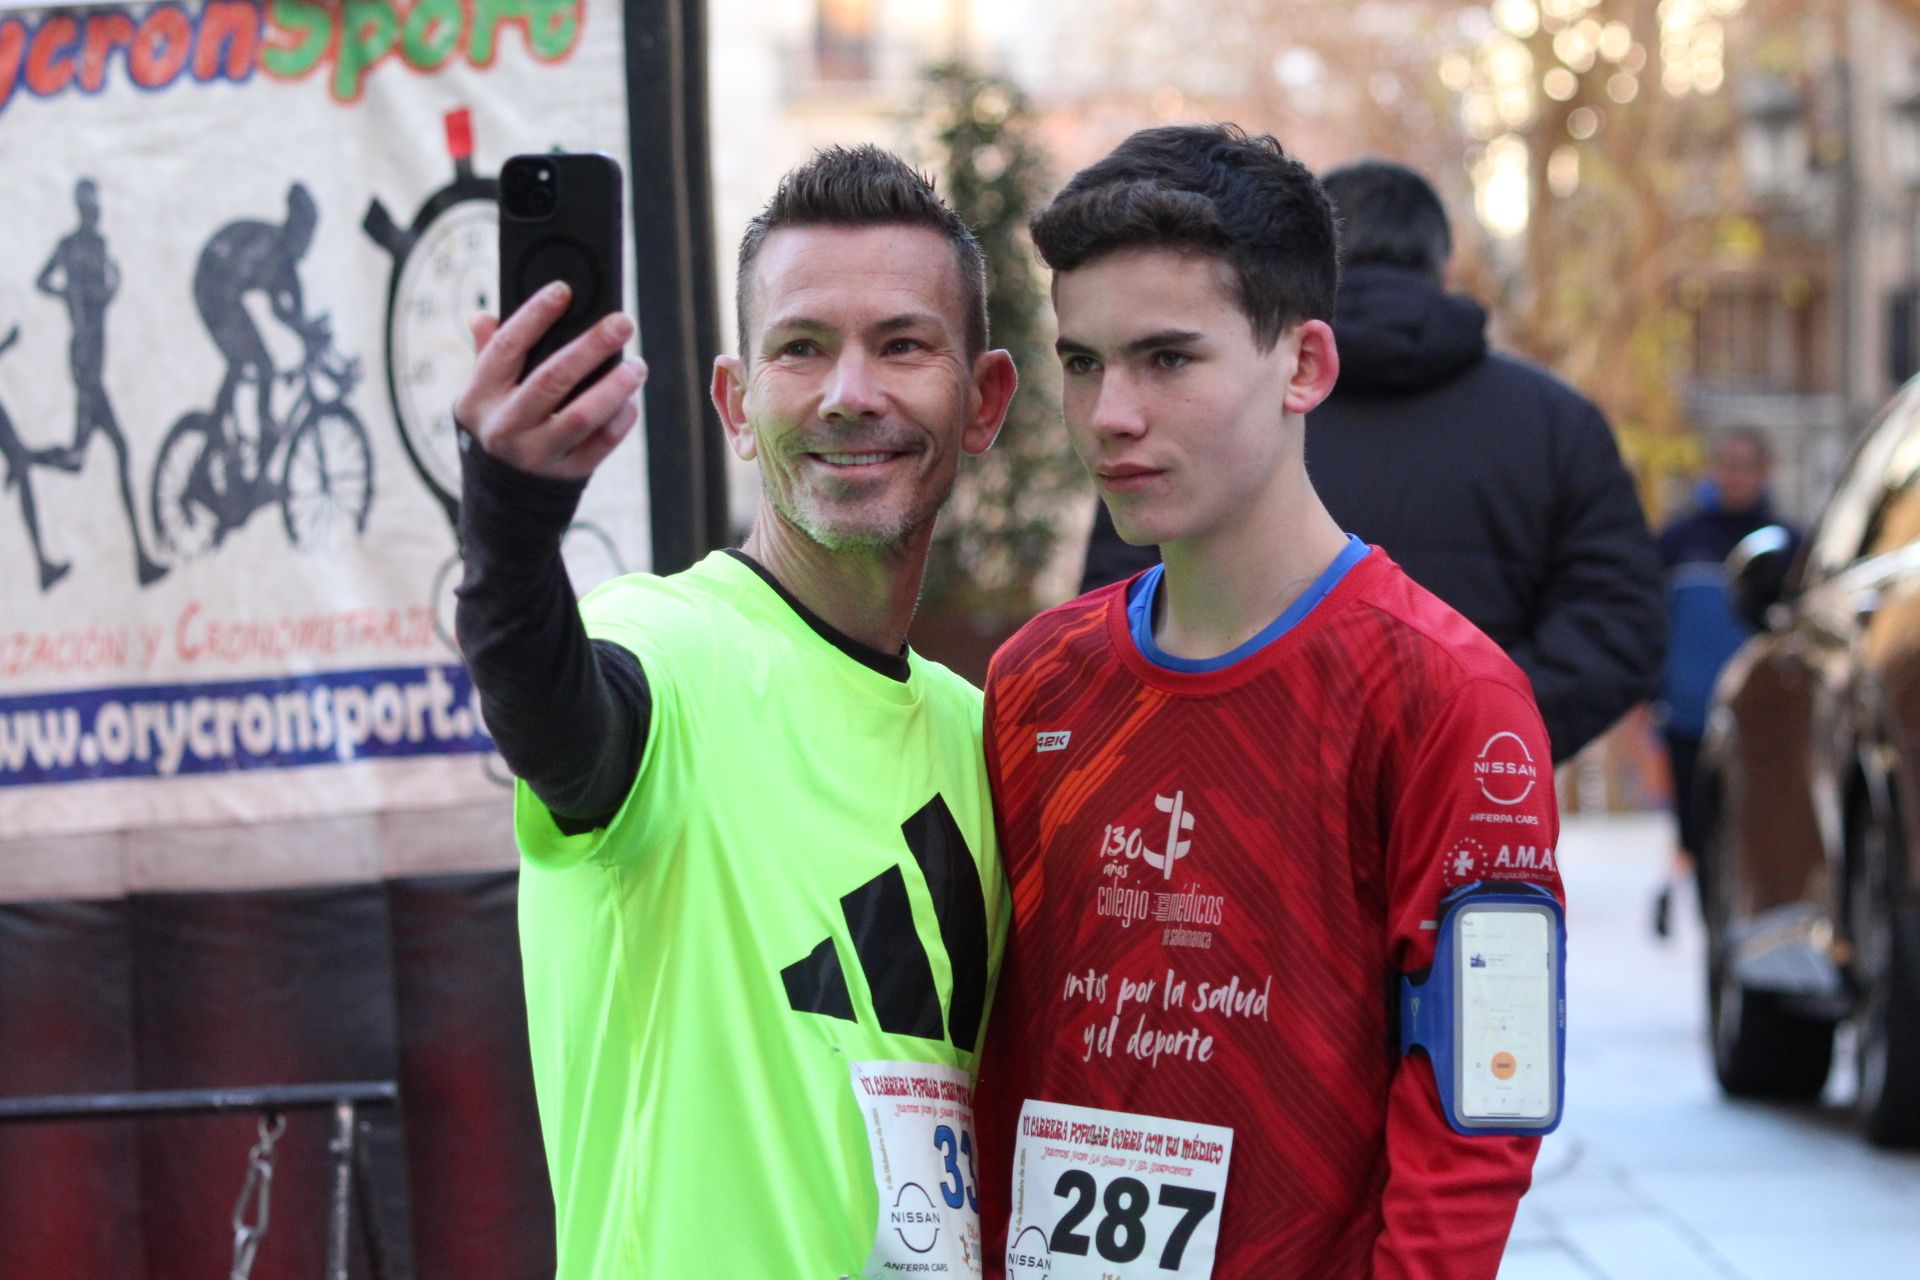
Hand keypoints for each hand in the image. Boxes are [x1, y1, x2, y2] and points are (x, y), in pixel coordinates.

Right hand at [456, 283, 646, 480]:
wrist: (501, 497)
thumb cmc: (497, 425)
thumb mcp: (481, 395)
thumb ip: (487, 354)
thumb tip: (483, 316)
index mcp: (480, 396)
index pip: (507, 347)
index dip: (535, 316)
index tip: (564, 291)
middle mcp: (506, 426)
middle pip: (553, 378)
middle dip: (591, 346)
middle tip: (623, 322)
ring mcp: (536, 454)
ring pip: (582, 415)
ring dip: (615, 386)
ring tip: (636, 365)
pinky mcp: (567, 474)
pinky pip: (602, 443)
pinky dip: (621, 419)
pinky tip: (631, 400)